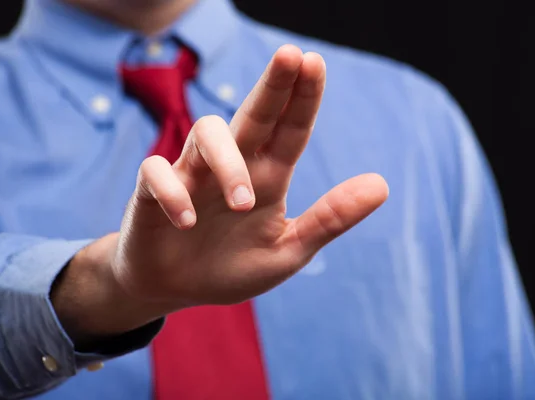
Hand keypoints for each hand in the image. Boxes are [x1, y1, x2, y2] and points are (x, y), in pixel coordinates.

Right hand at [52, 45, 388, 342]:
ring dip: (228, 163)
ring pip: (207, 133)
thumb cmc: (231, 268)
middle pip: (253, 113)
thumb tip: (382, 184)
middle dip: (273, 84)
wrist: (174, 289)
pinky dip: (174, 193)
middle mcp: (232, 167)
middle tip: (292, 55)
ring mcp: (191, 174)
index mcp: (267, 178)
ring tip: (243, 203)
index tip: (315, 62)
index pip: (290, 129)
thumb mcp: (288, 251)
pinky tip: (187, 221)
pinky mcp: (152, 191)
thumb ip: (329, 219)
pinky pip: (158, 173)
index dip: (303, 96)